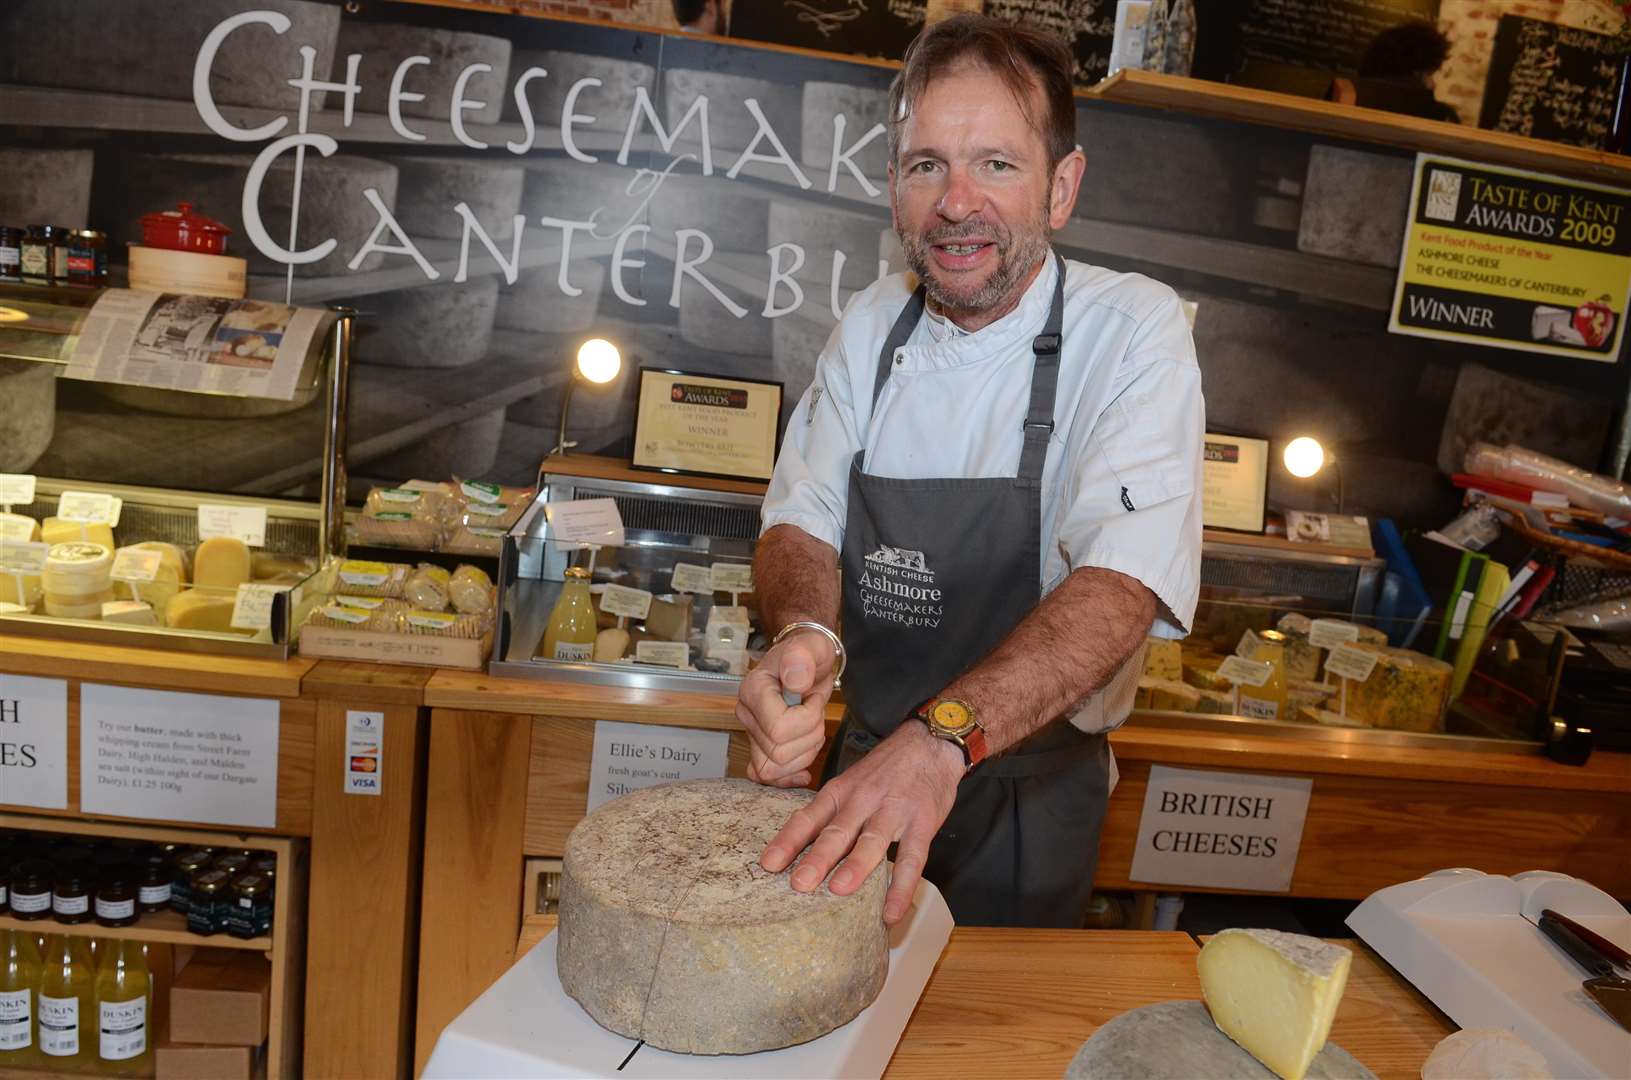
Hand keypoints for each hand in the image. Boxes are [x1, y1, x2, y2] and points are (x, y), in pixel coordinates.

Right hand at [736, 628, 836, 787]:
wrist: (807, 662)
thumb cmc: (808, 654)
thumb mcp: (811, 647)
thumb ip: (801, 659)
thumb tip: (795, 682)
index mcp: (753, 691)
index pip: (779, 729)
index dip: (806, 719)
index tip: (813, 699)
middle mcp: (747, 714)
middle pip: (780, 753)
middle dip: (810, 735)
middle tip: (815, 711)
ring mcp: (752, 732)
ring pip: (777, 768)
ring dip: (806, 751)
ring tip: (811, 724)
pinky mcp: (760, 747)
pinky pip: (767, 777)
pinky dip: (788, 777)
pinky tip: (802, 771)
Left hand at [760, 721, 963, 923]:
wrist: (929, 744)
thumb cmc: (885, 769)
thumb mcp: (851, 782)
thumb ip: (832, 814)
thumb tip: (801, 850)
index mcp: (840, 791)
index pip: (809, 817)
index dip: (788, 840)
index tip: (769, 864)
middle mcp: (862, 800)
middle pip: (837, 831)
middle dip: (817, 858)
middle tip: (799, 883)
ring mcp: (893, 811)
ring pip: (872, 841)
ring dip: (855, 866)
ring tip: (839, 889)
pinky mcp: (922, 823)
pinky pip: (912, 858)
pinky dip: (902, 887)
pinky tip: (892, 911)